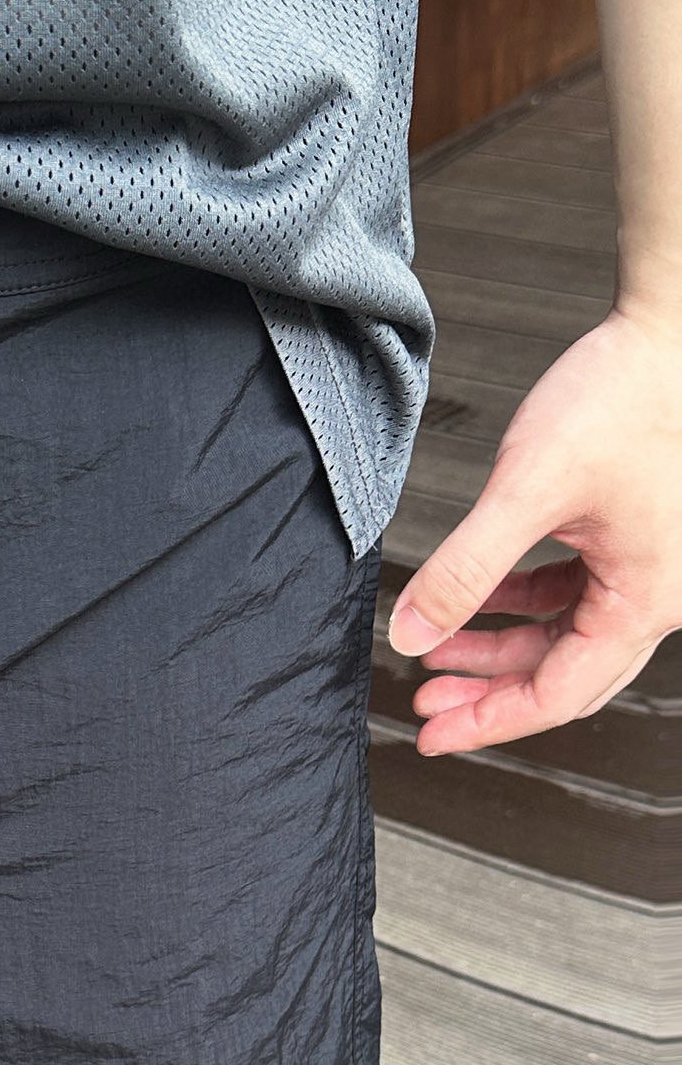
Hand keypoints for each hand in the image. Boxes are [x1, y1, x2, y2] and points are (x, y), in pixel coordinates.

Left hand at [388, 303, 681, 755]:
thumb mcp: (527, 489)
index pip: (555, 693)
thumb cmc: (623, 395)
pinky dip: (518, 603)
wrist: (668, 330)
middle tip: (424, 705)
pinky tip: (472, 601)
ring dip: (497, 648)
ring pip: (561, 636)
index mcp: (644, 601)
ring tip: (434, 652)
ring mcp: (644, 567)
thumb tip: (410, 633)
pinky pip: (570, 595)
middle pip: (560, 674)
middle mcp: (654, 594)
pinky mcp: (629, 537)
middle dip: (488, 693)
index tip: (430, 734)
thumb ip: (464, 569)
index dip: (487, 721)